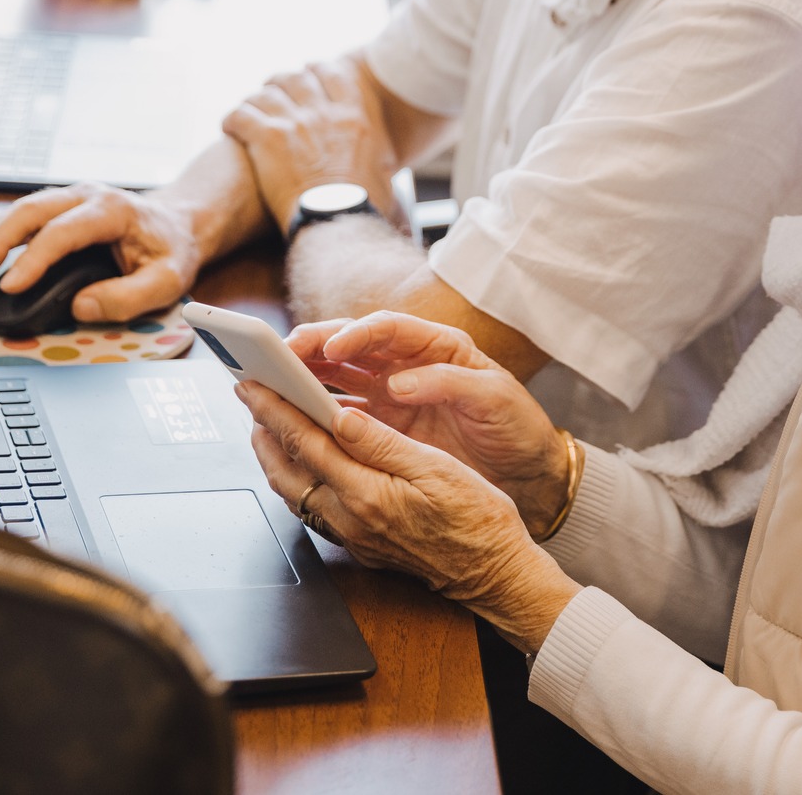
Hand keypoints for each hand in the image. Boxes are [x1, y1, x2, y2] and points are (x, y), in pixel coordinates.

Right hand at [0, 182, 196, 322]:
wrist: (178, 224)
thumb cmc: (171, 251)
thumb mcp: (167, 281)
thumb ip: (128, 297)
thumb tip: (80, 306)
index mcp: (113, 210)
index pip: (63, 231)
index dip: (33, 259)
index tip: (10, 286)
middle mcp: (86, 195)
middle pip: (29, 210)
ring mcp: (70, 198)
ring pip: (19, 211)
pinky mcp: (60, 208)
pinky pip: (22, 218)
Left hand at [221, 61, 400, 235]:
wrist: (339, 220)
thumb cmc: (364, 205)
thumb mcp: (383, 172)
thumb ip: (381, 159)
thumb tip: (387, 165)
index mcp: (353, 116)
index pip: (330, 73)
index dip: (314, 69)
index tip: (306, 72)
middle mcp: (323, 112)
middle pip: (293, 78)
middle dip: (279, 81)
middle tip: (271, 90)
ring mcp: (294, 122)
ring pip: (264, 94)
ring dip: (254, 100)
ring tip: (247, 110)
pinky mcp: (267, 138)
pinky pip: (239, 115)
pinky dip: (231, 120)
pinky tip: (228, 128)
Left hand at [239, 384, 579, 652]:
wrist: (494, 573)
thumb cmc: (477, 517)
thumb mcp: (435, 467)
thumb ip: (381, 442)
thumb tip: (340, 415)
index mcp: (367, 493)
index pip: (306, 443)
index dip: (275, 409)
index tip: (252, 385)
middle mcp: (350, 518)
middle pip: (286, 471)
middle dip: (263, 431)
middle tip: (251, 397)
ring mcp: (353, 535)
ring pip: (295, 492)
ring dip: (277, 457)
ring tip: (270, 425)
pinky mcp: (361, 544)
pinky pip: (314, 508)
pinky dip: (300, 478)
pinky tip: (308, 464)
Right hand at [288, 312, 568, 534]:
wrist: (528, 472)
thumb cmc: (517, 426)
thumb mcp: (494, 398)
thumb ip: (449, 383)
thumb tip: (400, 382)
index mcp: (435, 346)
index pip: (388, 328)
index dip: (358, 334)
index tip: (335, 347)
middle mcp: (406, 365)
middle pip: (351, 345)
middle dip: (315, 345)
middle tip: (282, 353)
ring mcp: (390, 396)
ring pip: (337, 376)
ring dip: (306, 376)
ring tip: (274, 380)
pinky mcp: (383, 428)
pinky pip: (341, 414)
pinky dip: (316, 415)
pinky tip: (295, 420)